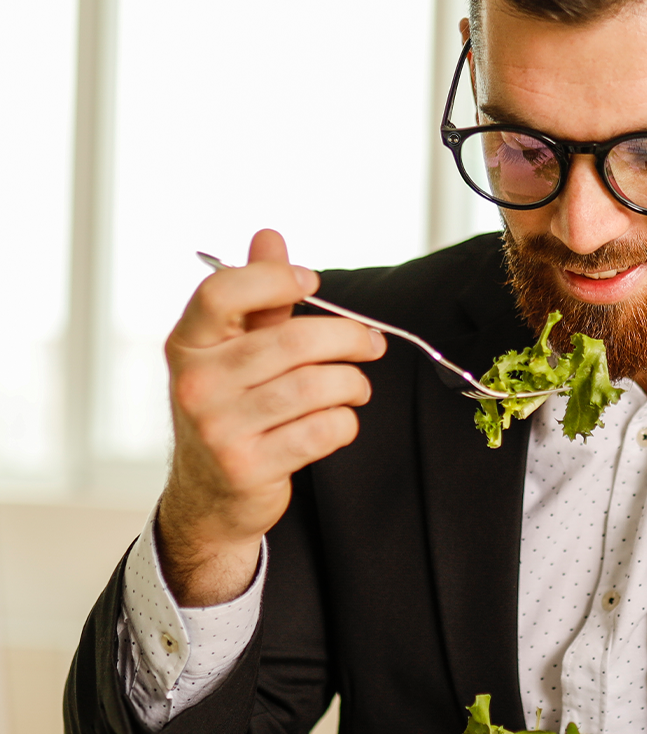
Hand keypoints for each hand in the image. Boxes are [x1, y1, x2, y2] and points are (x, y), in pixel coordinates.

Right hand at [157, 228, 384, 605]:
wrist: (211, 496)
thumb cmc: (232, 410)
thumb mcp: (233, 352)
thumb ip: (256, 298)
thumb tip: (269, 236)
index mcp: (187, 344)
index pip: (222, 293)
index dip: (274, 279)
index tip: (312, 282)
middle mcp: (196, 383)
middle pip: (292, 342)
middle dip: (348, 338)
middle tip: (372, 343)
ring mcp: (219, 427)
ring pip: (316, 387)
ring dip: (352, 384)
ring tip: (356, 387)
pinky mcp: (250, 465)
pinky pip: (323, 429)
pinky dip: (345, 422)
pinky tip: (339, 421)